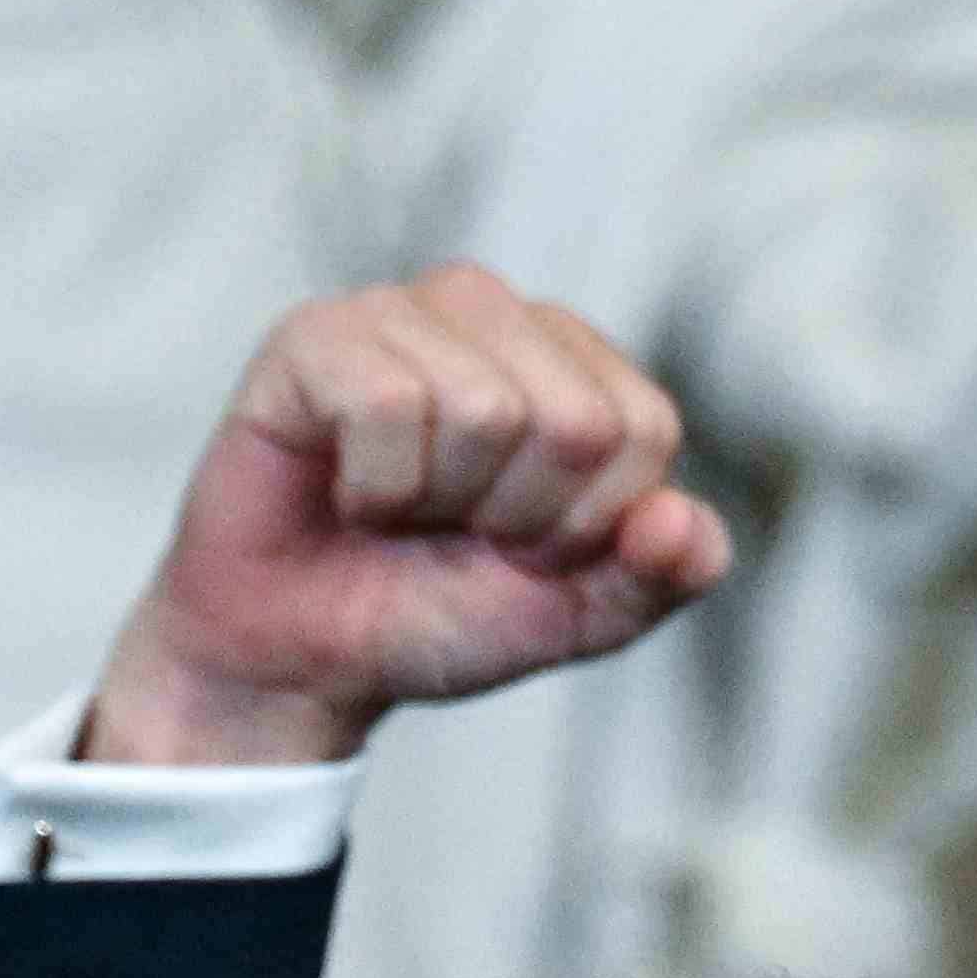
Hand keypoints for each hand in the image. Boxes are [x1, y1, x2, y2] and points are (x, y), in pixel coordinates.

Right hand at [81, 267, 733, 769]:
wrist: (297, 664)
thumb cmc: (431, 615)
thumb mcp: (574, 618)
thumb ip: (658, 579)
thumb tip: (679, 521)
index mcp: (574, 365)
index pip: (643, 431)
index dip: (584, 525)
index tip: (522, 548)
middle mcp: (495, 315)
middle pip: (572, 421)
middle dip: (513, 517)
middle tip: (449, 531)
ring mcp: (403, 314)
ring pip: (482, 408)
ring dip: (436, 502)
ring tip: (397, 510)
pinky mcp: (315, 335)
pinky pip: (386, 406)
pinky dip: (371, 486)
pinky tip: (346, 490)